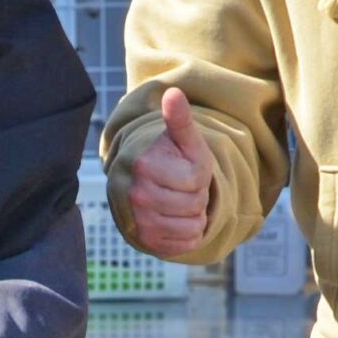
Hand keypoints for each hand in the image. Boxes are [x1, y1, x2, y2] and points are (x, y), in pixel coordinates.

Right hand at [124, 88, 215, 259]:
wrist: (146, 185)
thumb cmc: (171, 157)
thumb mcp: (182, 138)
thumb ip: (180, 119)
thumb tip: (173, 93)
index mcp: (144, 165)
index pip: (197, 180)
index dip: (200, 174)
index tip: (184, 168)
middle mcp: (137, 195)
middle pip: (195, 205)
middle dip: (197, 196)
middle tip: (182, 187)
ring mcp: (140, 221)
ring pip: (193, 226)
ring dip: (194, 216)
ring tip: (179, 202)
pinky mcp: (146, 241)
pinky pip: (187, 243)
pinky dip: (189, 234)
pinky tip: (177, 220)